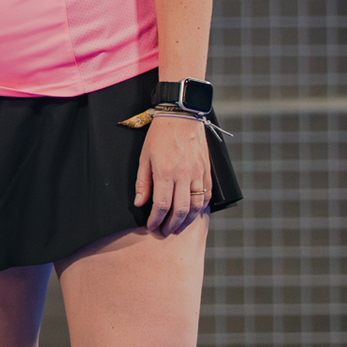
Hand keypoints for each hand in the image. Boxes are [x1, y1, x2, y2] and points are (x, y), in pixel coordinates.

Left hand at [134, 115, 211, 234]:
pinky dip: (200, 207)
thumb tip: (140, 203)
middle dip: (172, 225)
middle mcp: (183, 175)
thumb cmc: (160, 135)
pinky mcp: (207, 170)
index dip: (156, 219)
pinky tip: (193, 212)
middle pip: (180, 210)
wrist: (181, 116)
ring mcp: (198, 173)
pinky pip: (207, 195)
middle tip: (165, 231)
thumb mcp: (144, 157)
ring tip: (179, 226)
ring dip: (187, 220)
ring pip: (196, 206)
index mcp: (165, 172)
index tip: (152, 226)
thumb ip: (143, 182)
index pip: (162, 205)